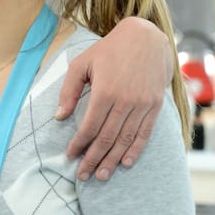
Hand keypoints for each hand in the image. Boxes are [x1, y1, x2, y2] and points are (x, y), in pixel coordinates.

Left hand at [57, 17, 172, 180]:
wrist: (146, 38)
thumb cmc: (108, 51)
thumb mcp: (81, 64)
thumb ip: (68, 91)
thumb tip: (59, 117)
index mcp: (105, 92)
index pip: (89, 127)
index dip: (79, 144)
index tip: (70, 156)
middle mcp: (126, 101)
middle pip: (107, 138)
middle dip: (94, 159)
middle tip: (84, 176)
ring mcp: (143, 104)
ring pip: (126, 139)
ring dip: (113, 160)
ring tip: (102, 175)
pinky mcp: (155, 105)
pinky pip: (145, 133)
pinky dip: (136, 150)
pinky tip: (126, 162)